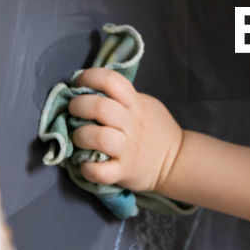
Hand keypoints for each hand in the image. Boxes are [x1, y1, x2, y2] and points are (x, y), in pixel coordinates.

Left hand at [67, 68, 182, 195]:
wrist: (175, 160)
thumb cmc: (155, 130)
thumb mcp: (145, 105)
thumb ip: (123, 98)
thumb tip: (90, 91)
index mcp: (135, 104)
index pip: (112, 81)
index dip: (91, 77)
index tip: (80, 84)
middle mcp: (131, 125)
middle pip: (100, 108)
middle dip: (78, 105)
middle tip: (74, 110)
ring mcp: (127, 149)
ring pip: (97, 138)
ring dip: (81, 136)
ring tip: (79, 137)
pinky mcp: (123, 172)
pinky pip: (101, 172)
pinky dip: (88, 169)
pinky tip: (85, 164)